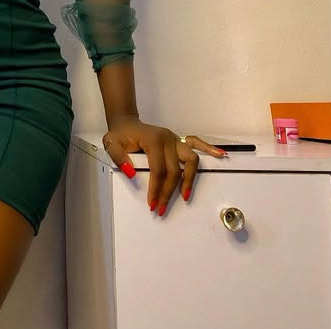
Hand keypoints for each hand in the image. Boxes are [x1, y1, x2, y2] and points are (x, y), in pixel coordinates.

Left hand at [102, 116, 227, 216]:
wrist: (126, 123)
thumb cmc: (120, 135)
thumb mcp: (111, 144)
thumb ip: (119, 158)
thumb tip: (132, 173)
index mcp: (153, 140)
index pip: (158, 170)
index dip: (156, 189)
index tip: (152, 203)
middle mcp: (167, 139)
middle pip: (174, 170)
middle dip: (169, 192)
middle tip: (161, 207)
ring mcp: (175, 139)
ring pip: (191, 160)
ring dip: (190, 179)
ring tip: (185, 196)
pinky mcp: (178, 141)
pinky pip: (197, 143)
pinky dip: (209, 149)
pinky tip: (219, 155)